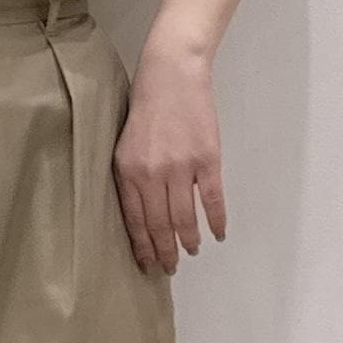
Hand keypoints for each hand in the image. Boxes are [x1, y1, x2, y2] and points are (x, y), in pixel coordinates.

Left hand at [111, 41, 226, 273]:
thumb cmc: (145, 108)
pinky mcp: (207, 160)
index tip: (148, 264)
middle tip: (170, 267)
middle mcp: (152, 175)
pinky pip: (213, 200)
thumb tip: (139, 214)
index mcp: (127, 172)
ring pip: (185, 218)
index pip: (134, 221)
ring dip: (189, 241)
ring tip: (191, 251)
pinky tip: (218, 234)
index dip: (143, 247)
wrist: (171, 75)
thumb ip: (130, 178)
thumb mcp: (124, 145)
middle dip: (165, 252)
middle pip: (160, 225)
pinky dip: (217, 221)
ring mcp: (181, 168)